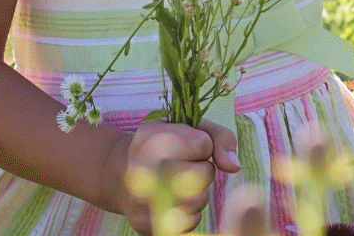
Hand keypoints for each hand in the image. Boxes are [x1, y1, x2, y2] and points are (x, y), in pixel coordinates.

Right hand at [104, 118, 240, 234]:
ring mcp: (142, 202)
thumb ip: (217, 137)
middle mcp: (143, 170)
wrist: (119, 173)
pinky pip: (190, 223)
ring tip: (178, 182)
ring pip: (199, 200)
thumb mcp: (187, 127)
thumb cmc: (162, 145)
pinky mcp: (147, 226)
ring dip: (198, 192)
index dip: (202, 145)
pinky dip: (189, 212)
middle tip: (184, 165)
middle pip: (203, 175)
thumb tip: (234, 166)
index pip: (203, 145)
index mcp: (152, 139)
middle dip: (202, 169)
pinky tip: (173, 200)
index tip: (187, 145)